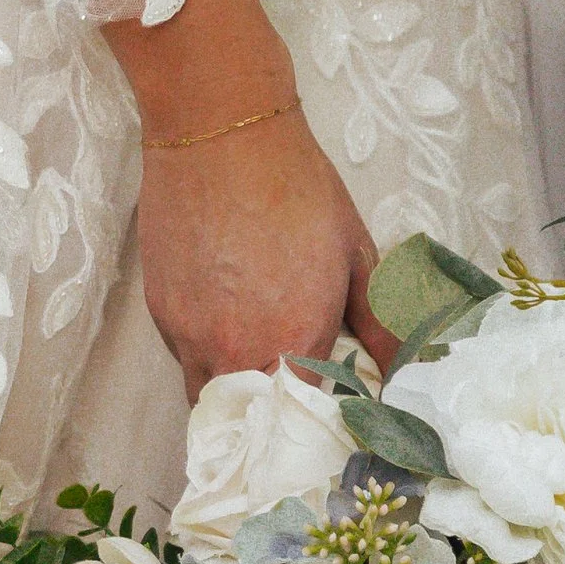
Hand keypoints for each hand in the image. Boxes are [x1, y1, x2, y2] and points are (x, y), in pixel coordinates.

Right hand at [138, 117, 397, 402]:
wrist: (221, 134)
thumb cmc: (298, 188)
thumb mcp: (355, 255)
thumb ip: (381, 324)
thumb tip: (406, 370)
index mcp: (291, 340)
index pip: (297, 423)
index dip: (312, 429)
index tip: (323, 426)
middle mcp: (233, 350)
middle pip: (245, 424)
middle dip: (268, 423)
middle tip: (289, 407)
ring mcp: (188, 334)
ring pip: (206, 395)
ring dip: (233, 394)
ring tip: (258, 365)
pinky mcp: (159, 312)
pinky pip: (183, 356)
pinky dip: (205, 354)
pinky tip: (226, 317)